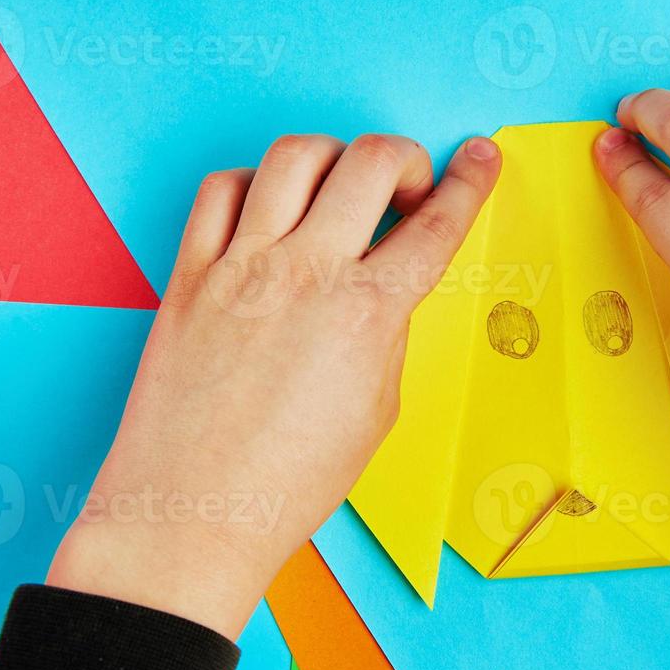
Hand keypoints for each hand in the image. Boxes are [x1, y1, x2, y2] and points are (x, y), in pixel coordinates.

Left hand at [48, 133, 501, 637]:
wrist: (193, 514)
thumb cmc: (289, 482)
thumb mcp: (376, 411)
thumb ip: (387, 333)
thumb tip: (385, 287)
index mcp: (365, 315)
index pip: (436, 224)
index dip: (470, 181)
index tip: (480, 156)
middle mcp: (305, 274)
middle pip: (372, 161)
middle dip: (406, 158)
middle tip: (406, 189)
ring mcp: (241, 267)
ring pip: (296, 155)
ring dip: (334, 158)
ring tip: (338, 192)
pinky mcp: (189, 275)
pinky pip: (221, 188)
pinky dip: (255, 183)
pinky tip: (269, 211)